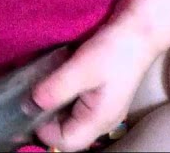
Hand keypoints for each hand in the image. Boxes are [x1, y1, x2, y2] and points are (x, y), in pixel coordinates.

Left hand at [31, 20, 158, 150]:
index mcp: (99, 120)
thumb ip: (56, 89)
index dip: (43, 129)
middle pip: (66, 129)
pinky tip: (57, 72)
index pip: (65, 141)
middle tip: (32, 90)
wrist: (140, 29)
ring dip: (53, 99)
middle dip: (46, 113)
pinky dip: (62, 89)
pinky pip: (75, 99)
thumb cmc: (116, 49)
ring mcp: (101, 105)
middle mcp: (101, 118)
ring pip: (68, 113)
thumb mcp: (83, 68)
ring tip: (44, 79)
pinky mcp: (100, 91)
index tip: (29, 105)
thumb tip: (30, 105)